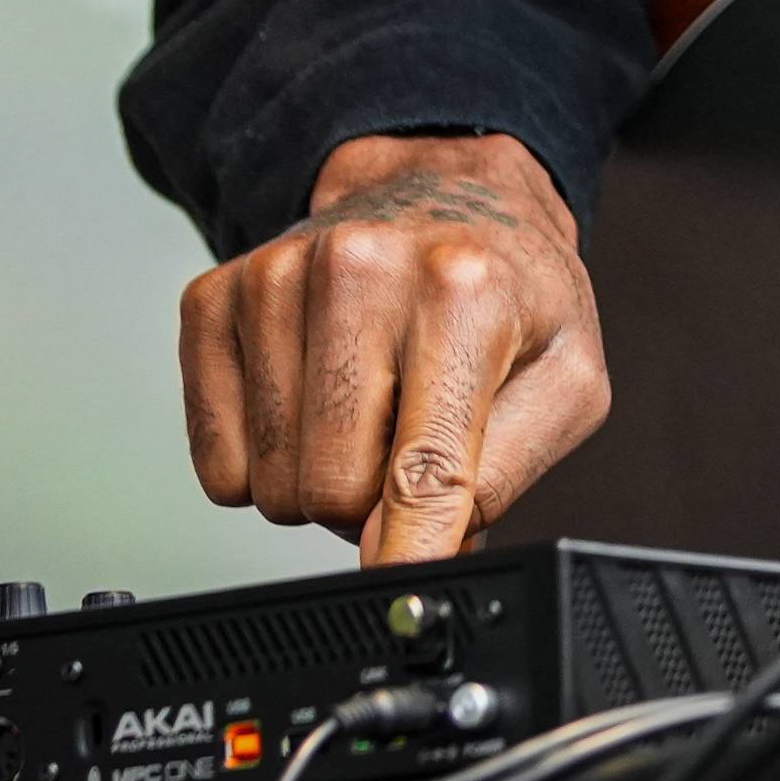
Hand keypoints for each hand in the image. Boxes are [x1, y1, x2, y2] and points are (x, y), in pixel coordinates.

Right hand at [178, 132, 610, 563]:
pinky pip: (215, 461)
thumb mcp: (566, 375)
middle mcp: (360, 270)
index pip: (423, 466)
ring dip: (319, 478)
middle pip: (333, 492)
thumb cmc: (507, 289)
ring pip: (271, 484)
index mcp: (464, 291)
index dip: (408, 551)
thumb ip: (505, 472)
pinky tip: (309, 399)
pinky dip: (262, 460)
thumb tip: (424, 556)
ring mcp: (275, 278)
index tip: (396, 593)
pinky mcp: (213, 300)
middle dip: (372, 503)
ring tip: (366, 412)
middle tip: (406, 445)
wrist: (439, 187)